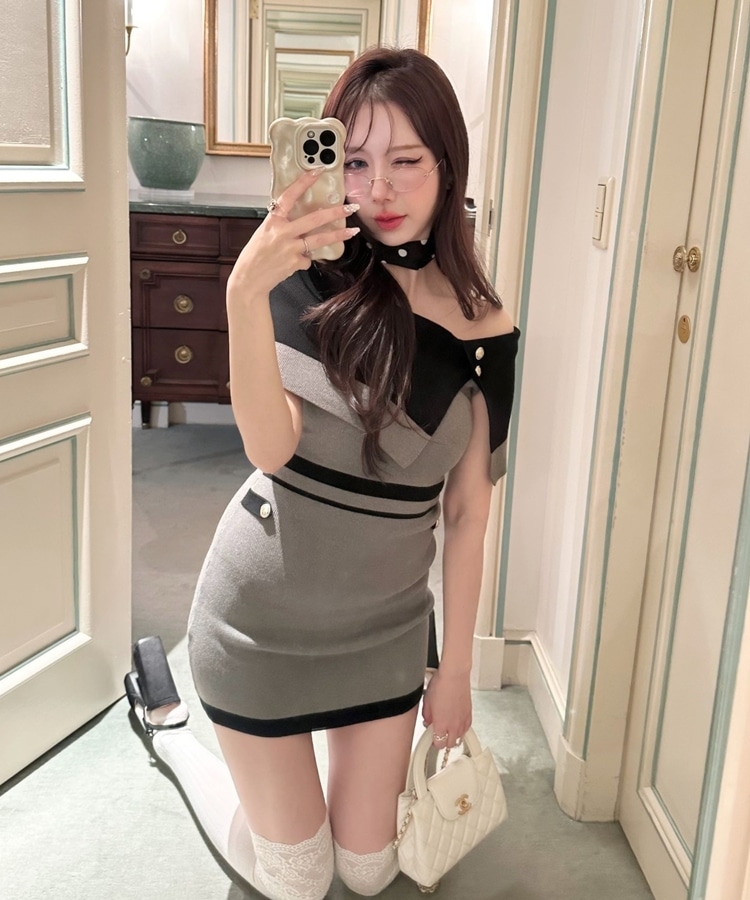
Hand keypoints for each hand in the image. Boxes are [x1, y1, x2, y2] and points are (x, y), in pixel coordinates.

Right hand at [227, 168, 359, 298]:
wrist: (249, 279)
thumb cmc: (255, 256)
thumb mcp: (264, 233)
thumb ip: (282, 225)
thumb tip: (301, 222)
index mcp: (272, 221)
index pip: (289, 196)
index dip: (303, 182)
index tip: (317, 172)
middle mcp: (282, 232)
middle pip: (314, 219)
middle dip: (335, 212)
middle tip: (350, 207)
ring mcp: (290, 248)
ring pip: (320, 239)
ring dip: (338, 235)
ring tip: (352, 231)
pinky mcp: (295, 262)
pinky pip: (308, 258)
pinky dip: (305, 259)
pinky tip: (295, 262)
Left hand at [421, 668, 471, 749]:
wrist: (455, 675)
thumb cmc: (441, 684)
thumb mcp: (427, 701)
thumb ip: (427, 716)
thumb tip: (428, 721)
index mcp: (441, 724)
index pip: (438, 744)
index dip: (433, 742)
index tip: (430, 736)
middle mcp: (454, 726)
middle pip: (449, 744)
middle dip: (443, 741)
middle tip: (438, 733)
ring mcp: (463, 721)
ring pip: (459, 738)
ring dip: (452, 736)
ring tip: (447, 728)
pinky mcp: (469, 715)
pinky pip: (466, 729)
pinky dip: (461, 729)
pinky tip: (456, 723)